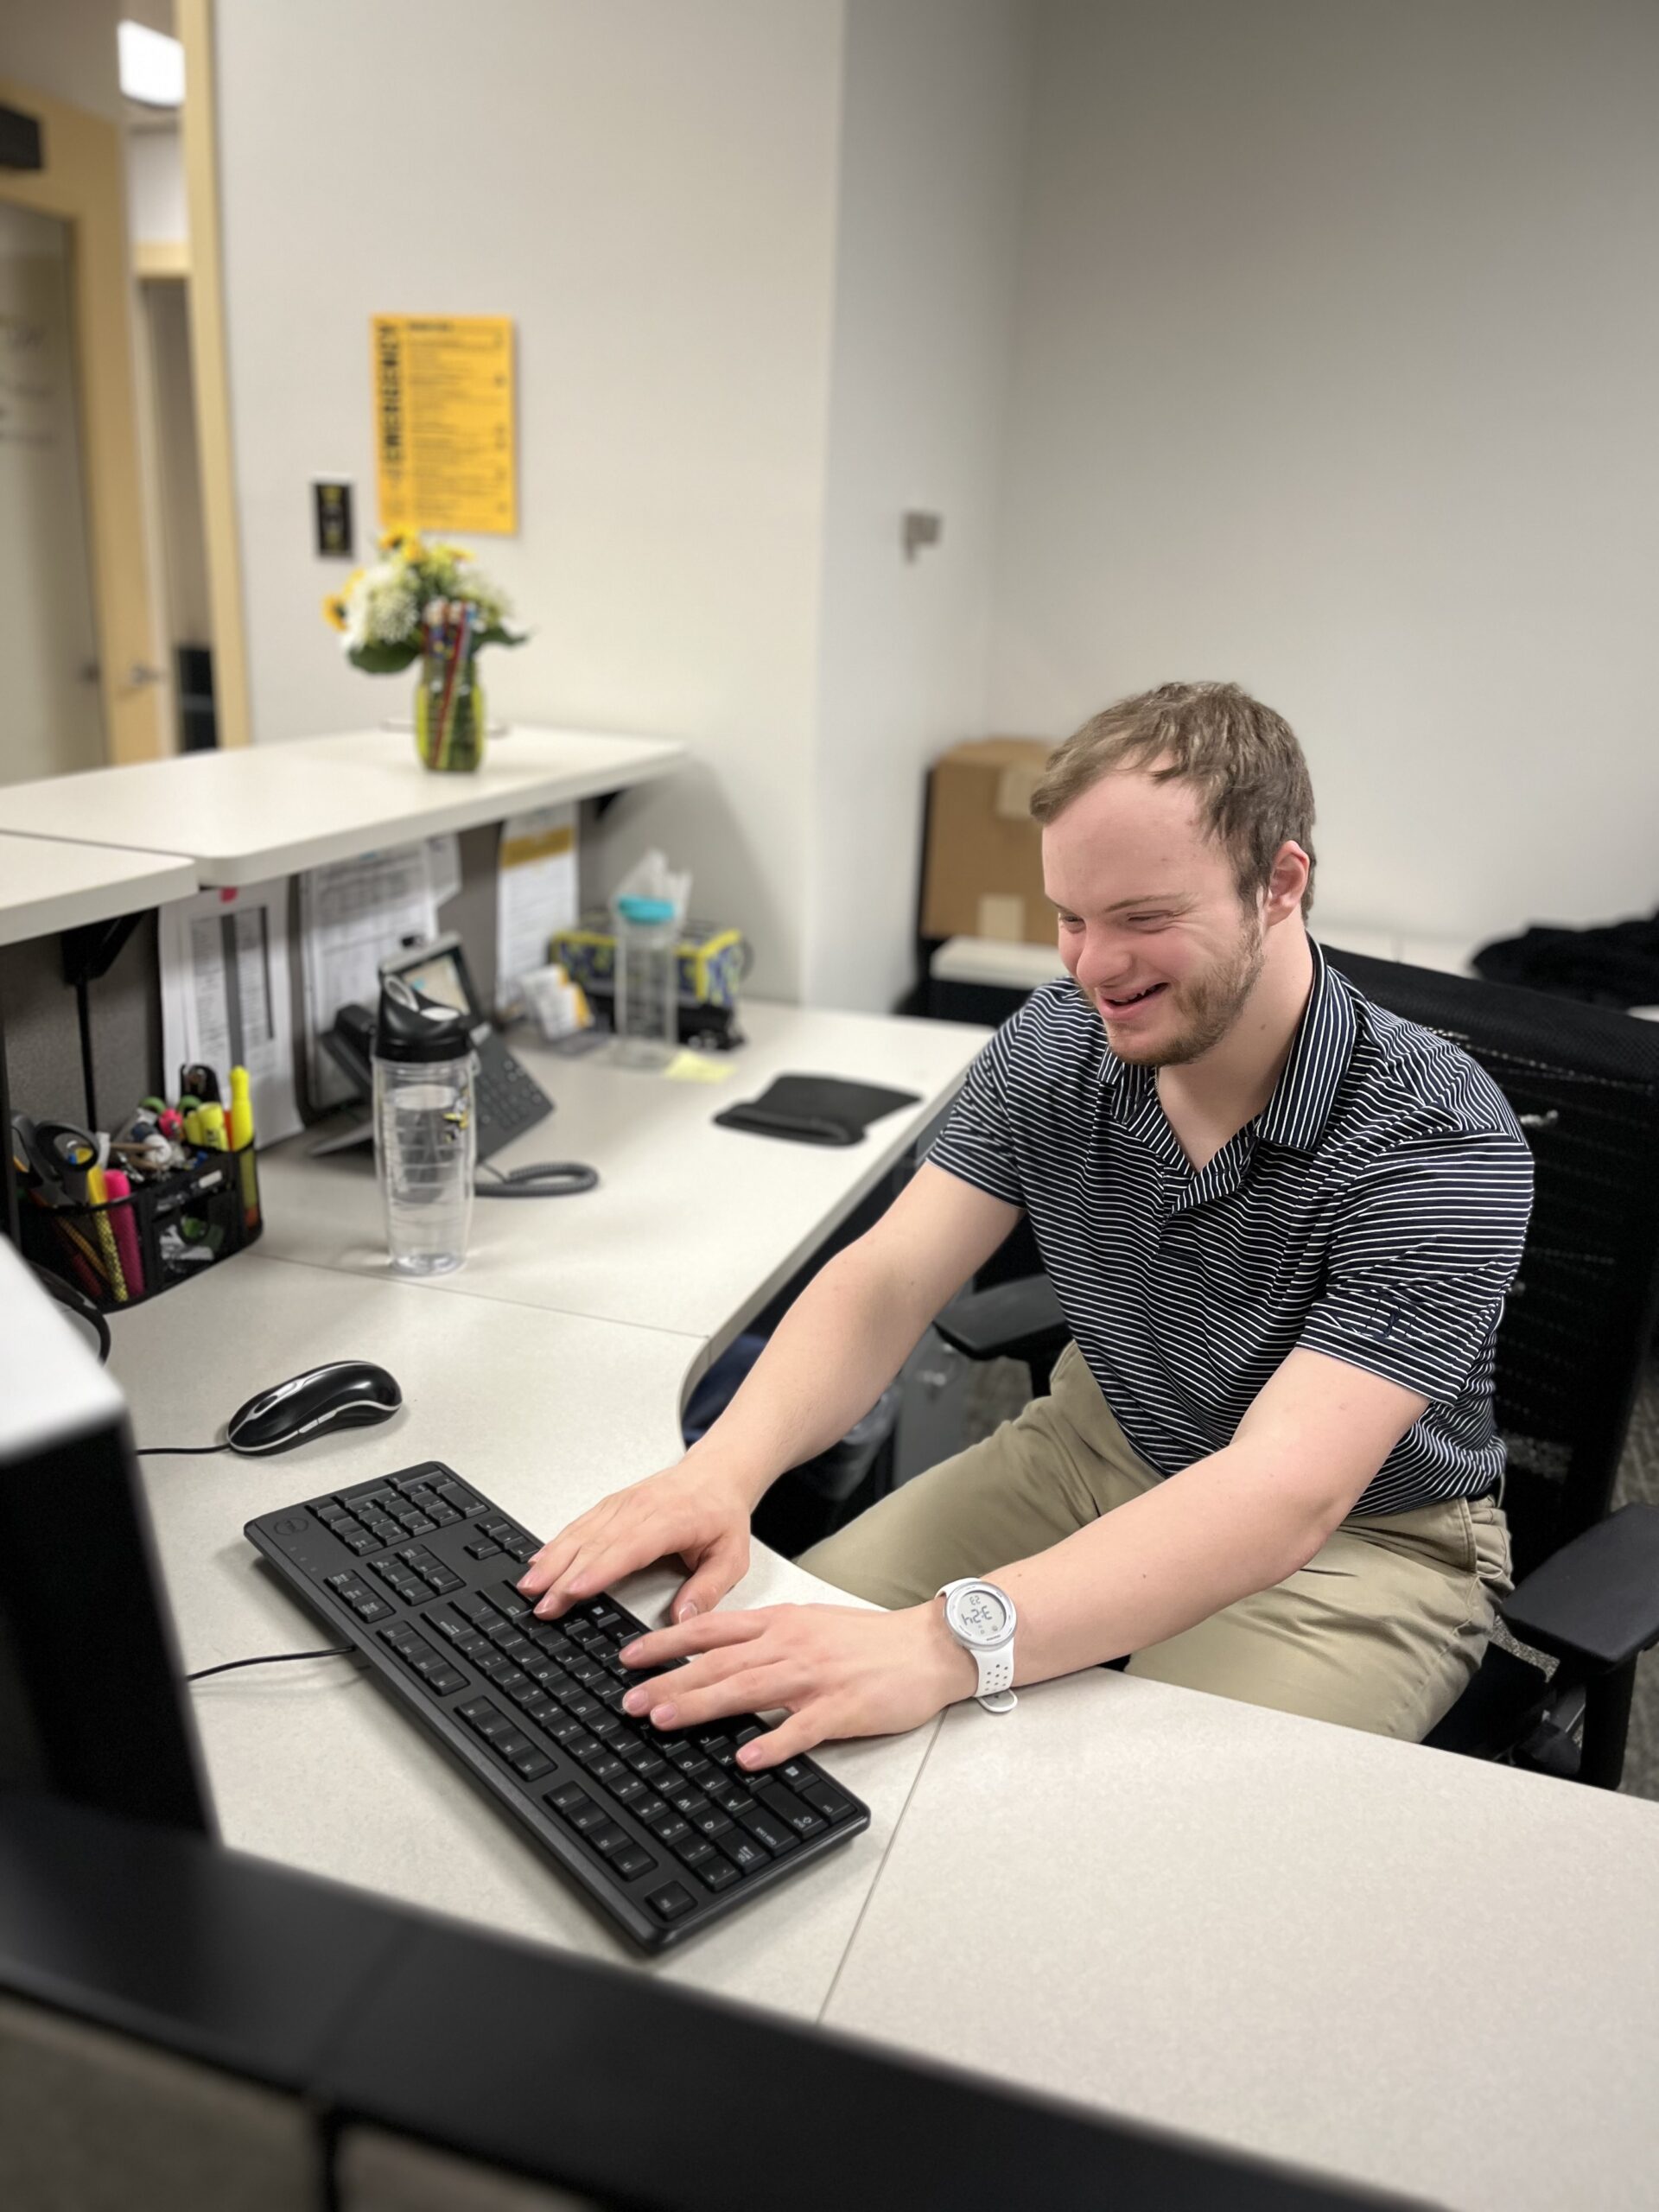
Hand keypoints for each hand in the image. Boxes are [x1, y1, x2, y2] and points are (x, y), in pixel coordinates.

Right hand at [518, 1459, 752, 1624]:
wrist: (716, 1473)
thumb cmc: (722, 1516)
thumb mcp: (732, 1557)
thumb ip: (708, 1590)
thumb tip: (683, 1621)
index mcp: (671, 1520)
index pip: (629, 1547)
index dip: (599, 1570)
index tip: (573, 1591)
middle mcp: (640, 1508)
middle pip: (596, 1544)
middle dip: (564, 1576)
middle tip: (541, 1604)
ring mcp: (621, 1504)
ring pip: (580, 1533)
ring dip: (552, 1560)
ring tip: (529, 1586)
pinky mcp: (610, 1505)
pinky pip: (579, 1524)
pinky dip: (556, 1543)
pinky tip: (538, 1561)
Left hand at [614, 1600, 977, 1770]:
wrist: (928, 1647)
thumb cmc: (868, 1642)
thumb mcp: (810, 1625)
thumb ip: (764, 1639)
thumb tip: (715, 1657)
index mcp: (781, 1624)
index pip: (711, 1630)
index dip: (666, 1643)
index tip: (629, 1656)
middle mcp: (791, 1646)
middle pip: (719, 1662)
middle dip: (669, 1681)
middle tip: (629, 1701)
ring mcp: (816, 1677)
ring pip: (749, 1689)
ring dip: (703, 1704)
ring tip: (665, 1719)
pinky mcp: (843, 1708)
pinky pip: (803, 1729)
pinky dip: (774, 1743)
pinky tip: (747, 1758)